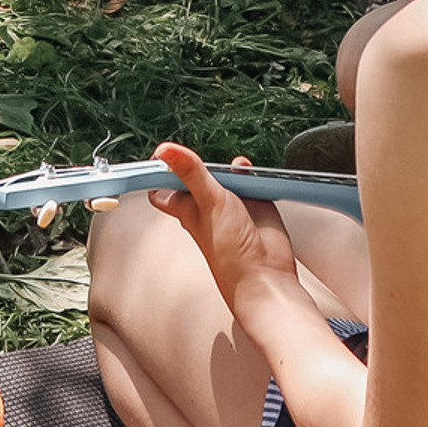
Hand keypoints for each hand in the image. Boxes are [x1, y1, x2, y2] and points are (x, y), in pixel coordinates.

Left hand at [146, 144, 301, 312]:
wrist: (265, 276)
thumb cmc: (229, 254)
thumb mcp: (208, 203)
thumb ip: (191, 173)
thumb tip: (165, 150)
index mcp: (187, 207)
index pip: (165, 186)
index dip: (162, 170)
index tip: (162, 152)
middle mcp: (207, 206)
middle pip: (197, 176)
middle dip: (200, 162)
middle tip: (200, 153)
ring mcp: (232, 205)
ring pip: (226, 177)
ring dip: (229, 168)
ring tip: (231, 165)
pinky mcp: (256, 205)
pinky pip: (251, 182)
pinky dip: (252, 174)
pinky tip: (252, 173)